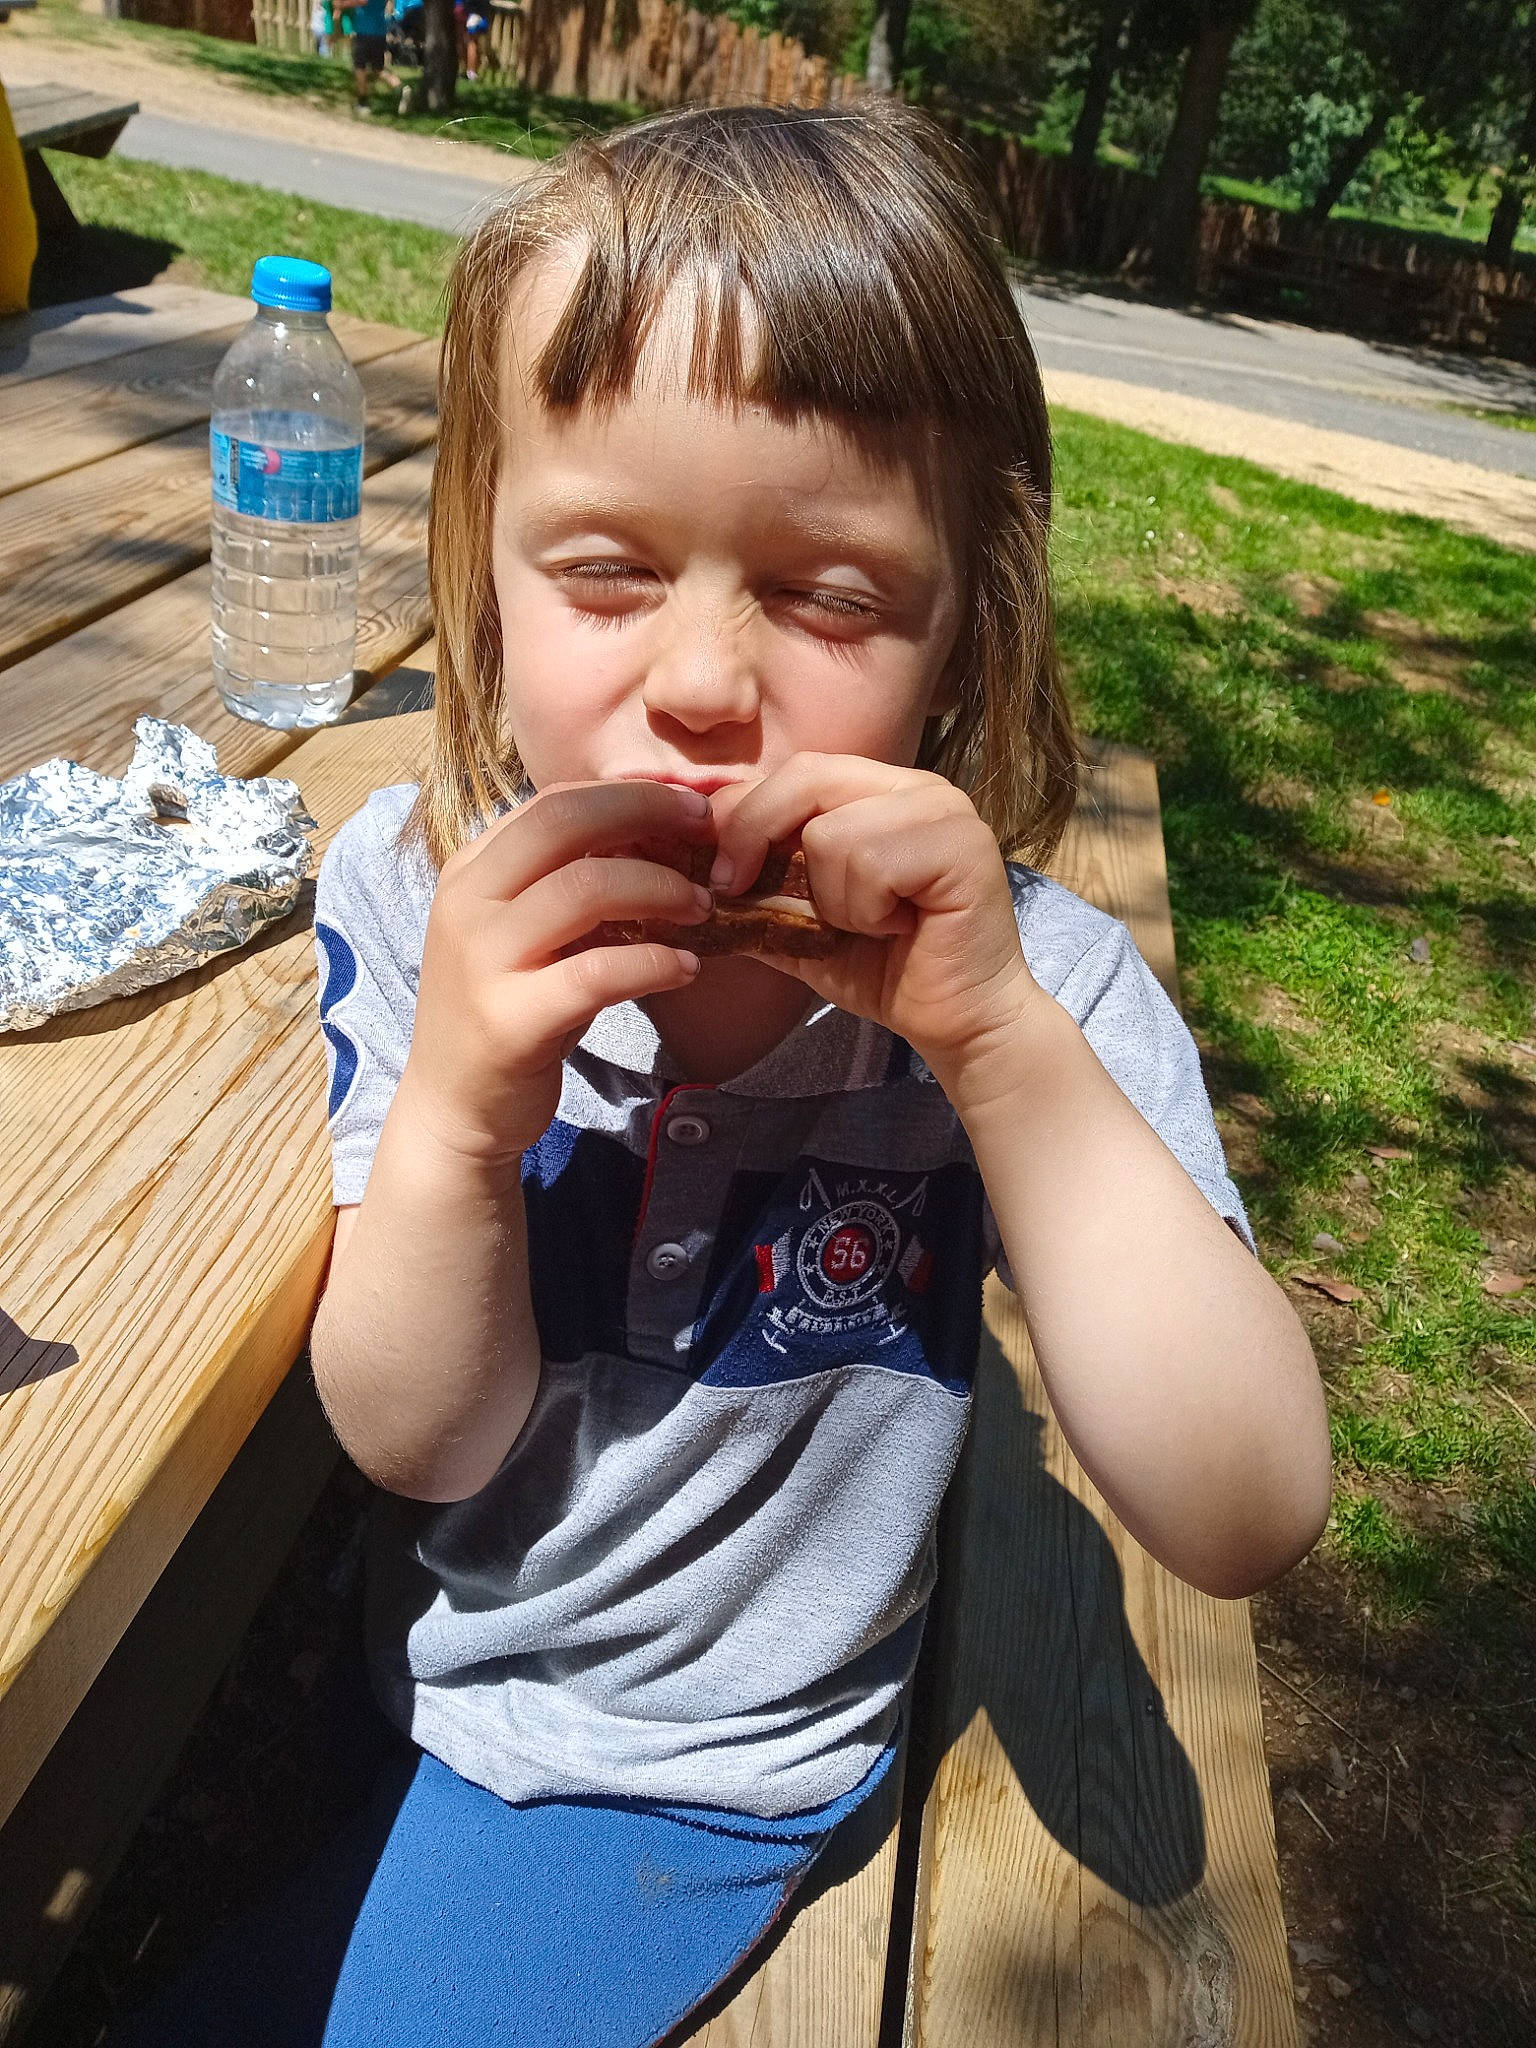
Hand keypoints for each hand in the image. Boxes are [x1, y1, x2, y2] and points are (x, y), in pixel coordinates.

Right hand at [398, 781, 714, 1166]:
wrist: (454, 1108)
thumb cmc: (509, 1011)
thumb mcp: (528, 935)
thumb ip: (570, 885)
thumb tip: (657, 838)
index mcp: (472, 871)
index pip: (554, 803)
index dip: (628, 794)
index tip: (687, 805)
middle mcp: (468, 903)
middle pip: (564, 823)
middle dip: (647, 814)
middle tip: (709, 833)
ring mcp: (482, 960)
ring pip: (585, 888)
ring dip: (661, 889)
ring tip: (703, 908)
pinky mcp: (510, 1019)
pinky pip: (597, 973)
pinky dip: (654, 963)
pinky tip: (687, 968)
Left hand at [709, 755, 1039, 1076]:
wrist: (958, 1024)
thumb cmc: (885, 970)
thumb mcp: (799, 925)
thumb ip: (753, 892)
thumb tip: (680, 875)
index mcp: (881, 791)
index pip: (793, 771)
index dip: (741, 815)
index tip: (718, 875)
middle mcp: (917, 786)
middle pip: (806, 777)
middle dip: (754, 838)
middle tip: (739, 892)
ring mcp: (946, 810)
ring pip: (831, 831)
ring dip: (831, 899)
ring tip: (869, 926)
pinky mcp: (964, 846)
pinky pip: (870, 862)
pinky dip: (865, 910)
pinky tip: (896, 930)